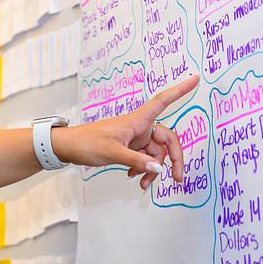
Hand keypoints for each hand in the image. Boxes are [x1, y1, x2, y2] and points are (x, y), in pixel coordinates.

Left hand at [55, 75, 198, 189]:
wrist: (67, 147)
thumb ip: (137, 161)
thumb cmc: (86, 143)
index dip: (180, 90)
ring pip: (155, 153)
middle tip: (176, 179)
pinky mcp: (128, 147)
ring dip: (153, 169)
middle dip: (172, 159)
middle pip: (167, 139)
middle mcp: (139, 126)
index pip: (163, 101)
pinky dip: (143, 168)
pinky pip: (145, 157)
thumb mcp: (112, 153)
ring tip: (143, 184)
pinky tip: (134, 176)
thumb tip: (159, 169)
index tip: (195, 79)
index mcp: (137, 120)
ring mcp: (134, 137)